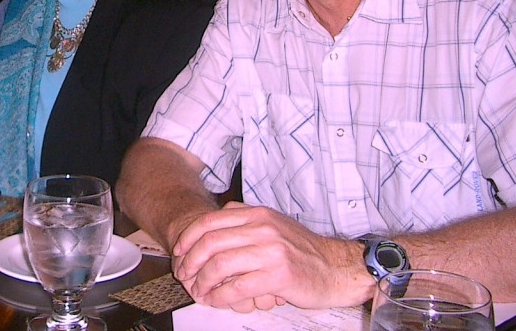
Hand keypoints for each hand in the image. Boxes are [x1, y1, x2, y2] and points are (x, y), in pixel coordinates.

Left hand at [172, 203, 366, 311]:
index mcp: (257, 214)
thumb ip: (245, 219)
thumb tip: (214, 220)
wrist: (336, 267)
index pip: (210, 221)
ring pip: (220, 265)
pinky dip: (220, 296)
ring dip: (202, 281)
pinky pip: (237, 288)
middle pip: (210, 243)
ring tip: (199, 291)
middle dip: (190, 261)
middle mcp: (262, 228)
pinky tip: (215, 300)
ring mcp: (270, 251)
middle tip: (184, 275)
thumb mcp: (273, 223)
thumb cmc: (302, 249)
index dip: (188, 238)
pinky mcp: (278, 276)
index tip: (179, 251)